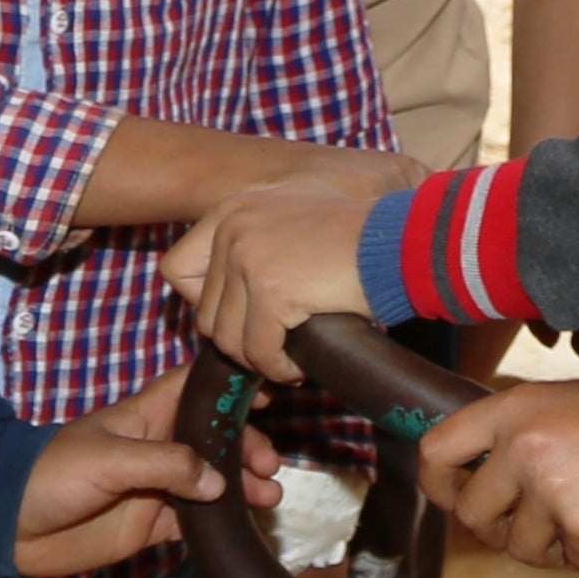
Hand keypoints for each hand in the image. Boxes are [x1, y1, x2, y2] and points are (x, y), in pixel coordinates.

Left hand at [11, 362, 274, 577]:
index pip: (193, 389)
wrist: (8, 525)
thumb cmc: (53, 475)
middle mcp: (157, 448)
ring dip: (242, 486)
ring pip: (212, 482)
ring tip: (269, 496)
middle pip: (214, 439)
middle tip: (269, 466)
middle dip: (246, 446)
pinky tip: (245, 527)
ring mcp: (156, 488)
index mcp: (145, 416)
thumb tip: (219, 482)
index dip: (229, 388)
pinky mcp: (151, 525)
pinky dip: (222, 522)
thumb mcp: (109, 460)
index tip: (268, 393)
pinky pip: (196, 520)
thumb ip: (166, 464)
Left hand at [161, 179, 382, 384]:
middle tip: (273, 349)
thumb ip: (255, 242)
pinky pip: (259, 351)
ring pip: (227, 339)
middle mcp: (231, 228)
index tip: (239, 318)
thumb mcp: (293, 217)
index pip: (177, 269)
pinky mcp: (271, 289)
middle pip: (205, 313)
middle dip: (238, 341)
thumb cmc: (360, 234)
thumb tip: (231, 301)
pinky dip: (279, 369)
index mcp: (231, 208)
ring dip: (259, 359)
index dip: (203, 305)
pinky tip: (300, 367)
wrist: (401, 239)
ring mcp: (248, 257)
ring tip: (290, 359)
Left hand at [418, 366, 578, 570]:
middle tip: (537, 530)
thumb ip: (525, 436)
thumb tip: (493, 481)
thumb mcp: (566, 404)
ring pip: (521, 548)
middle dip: (500, 532)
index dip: (440, 485)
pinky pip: (573, 561)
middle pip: (472, 514)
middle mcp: (521, 446)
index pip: (436, 451)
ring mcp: (550, 486)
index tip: (458, 499)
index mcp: (512, 409)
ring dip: (552, 550)